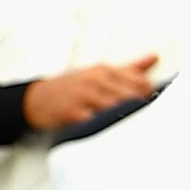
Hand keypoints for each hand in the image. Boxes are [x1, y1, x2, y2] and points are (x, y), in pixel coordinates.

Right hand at [23, 55, 159, 130]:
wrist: (35, 100)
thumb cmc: (73, 87)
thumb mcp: (99, 73)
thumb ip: (129, 68)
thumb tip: (155, 56)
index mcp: (105, 70)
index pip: (140, 82)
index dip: (149, 97)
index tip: (154, 107)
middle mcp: (95, 81)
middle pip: (131, 96)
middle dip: (141, 110)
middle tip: (150, 122)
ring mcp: (83, 96)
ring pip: (116, 109)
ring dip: (126, 119)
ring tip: (135, 130)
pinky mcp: (72, 113)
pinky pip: (96, 122)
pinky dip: (107, 128)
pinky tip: (114, 133)